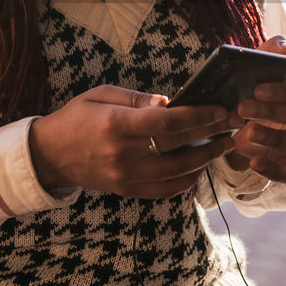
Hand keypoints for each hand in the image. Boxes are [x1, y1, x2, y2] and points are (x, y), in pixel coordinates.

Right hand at [29, 85, 232, 198]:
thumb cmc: (77, 117)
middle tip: (235, 125)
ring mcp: (126, 178)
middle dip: (212, 135)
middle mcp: (123, 155)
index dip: (199, 117)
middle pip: (179, 148)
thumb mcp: (101, 94)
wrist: (50, 154)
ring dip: (206, 159)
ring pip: (178, 173)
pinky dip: (188, 180)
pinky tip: (200, 165)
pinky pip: (166, 190)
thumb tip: (170, 102)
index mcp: (116, 125)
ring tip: (224, 144)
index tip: (221, 110)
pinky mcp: (127, 191)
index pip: (168, 123)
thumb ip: (137, 99)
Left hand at [222, 35, 285, 183]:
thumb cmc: (259, 82)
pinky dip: (274, 170)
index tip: (258, 89)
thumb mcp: (262, 63)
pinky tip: (254, 162)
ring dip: (276, 139)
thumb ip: (274, 50)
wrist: (247, 111)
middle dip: (273, 112)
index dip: (285, 91)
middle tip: (243, 106)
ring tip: (248, 133)